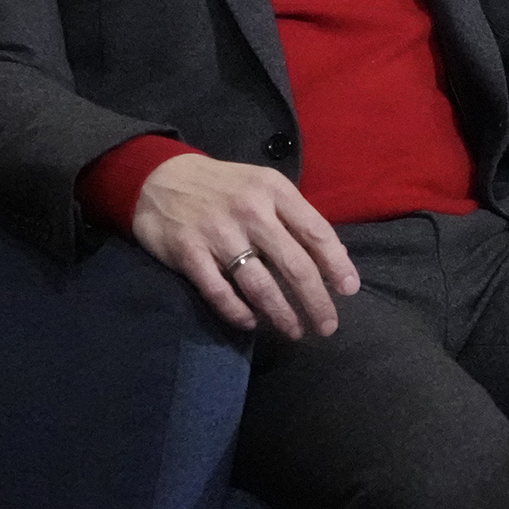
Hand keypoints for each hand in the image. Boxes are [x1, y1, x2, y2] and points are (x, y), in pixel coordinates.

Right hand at [130, 153, 359, 337]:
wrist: (158, 177)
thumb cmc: (224, 187)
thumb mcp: (264, 187)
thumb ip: (295, 217)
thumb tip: (336, 256)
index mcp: (274, 190)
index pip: (316, 232)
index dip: (337, 264)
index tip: (349, 290)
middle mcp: (250, 210)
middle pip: (294, 265)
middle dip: (316, 301)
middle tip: (327, 326)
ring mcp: (218, 232)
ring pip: (260, 285)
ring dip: (281, 314)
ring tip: (294, 331)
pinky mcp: (188, 252)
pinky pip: (219, 292)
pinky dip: (237, 312)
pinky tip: (251, 323)